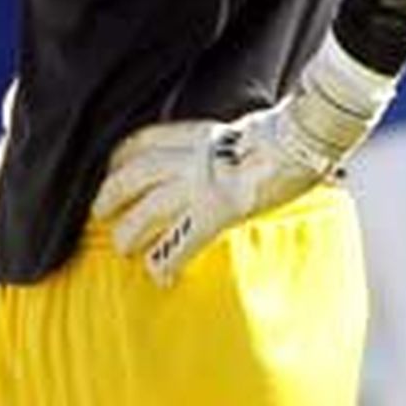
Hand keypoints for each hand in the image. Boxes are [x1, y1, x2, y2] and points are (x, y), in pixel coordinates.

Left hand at [93, 34, 396, 284]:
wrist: (305, 135)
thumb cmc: (288, 132)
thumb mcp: (246, 128)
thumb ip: (227, 143)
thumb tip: (237, 150)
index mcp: (198, 134)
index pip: (142, 142)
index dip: (121, 159)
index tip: (112, 171)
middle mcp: (191, 156)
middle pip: (133, 175)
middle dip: (110, 195)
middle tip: (100, 213)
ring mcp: (201, 184)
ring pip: (146, 210)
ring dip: (129, 232)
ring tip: (123, 248)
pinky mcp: (217, 211)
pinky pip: (180, 242)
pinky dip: (166, 261)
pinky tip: (160, 277)